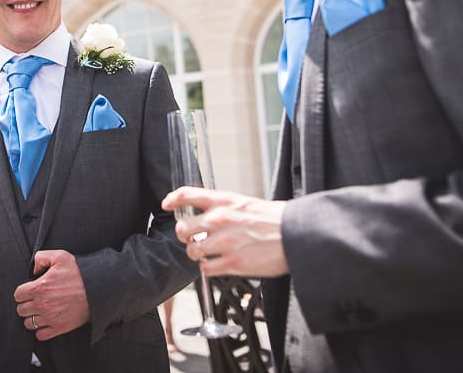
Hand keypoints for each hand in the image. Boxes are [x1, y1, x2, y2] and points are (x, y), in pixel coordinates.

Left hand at [12, 250, 90, 340]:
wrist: (98, 288)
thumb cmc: (80, 273)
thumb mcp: (60, 256)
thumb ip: (41, 258)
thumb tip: (34, 269)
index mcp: (39, 288)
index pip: (18, 295)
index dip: (23, 292)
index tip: (29, 291)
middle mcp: (42, 305)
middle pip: (21, 310)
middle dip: (26, 304)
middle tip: (35, 300)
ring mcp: (50, 318)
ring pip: (28, 323)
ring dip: (32, 317)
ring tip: (40, 311)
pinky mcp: (59, 327)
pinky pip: (40, 335)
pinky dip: (41, 330)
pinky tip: (47, 322)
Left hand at [162, 186, 288, 277]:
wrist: (295, 234)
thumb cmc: (273, 219)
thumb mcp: (245, 203)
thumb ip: (222, 207)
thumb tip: (205, 216)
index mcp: (224, 201)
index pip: (188, 194)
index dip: (172, 199)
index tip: (166, 204)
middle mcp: (220, 220)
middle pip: (182, 229)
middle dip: (184, 236)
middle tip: (192, 239)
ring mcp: (225, 242)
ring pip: (192, 251)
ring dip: (197, 253)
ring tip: (208, 253)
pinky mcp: (233, 263)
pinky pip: (206, 269)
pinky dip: (208, 268)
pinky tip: (218, 264)